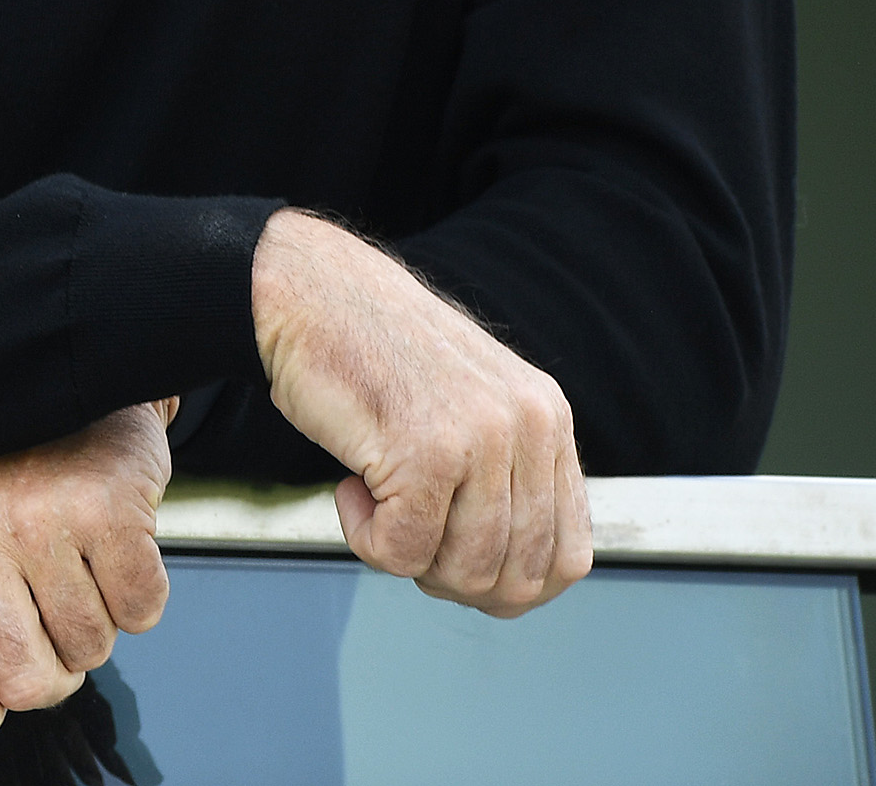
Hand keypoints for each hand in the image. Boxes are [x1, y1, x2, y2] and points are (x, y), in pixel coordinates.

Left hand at [0, 402, 172, 743]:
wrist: (60, 394)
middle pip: (29, 683)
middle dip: (53, 670)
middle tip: (47, 616)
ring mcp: (42, 521)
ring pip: (93, 650)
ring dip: (95, 625)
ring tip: (75, 564)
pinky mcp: (108, 508)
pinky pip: (142, 613)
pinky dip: (139, 596)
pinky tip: (112, 549)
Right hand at [254, 209, 592, 613]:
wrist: (305, 288)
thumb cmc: (369, 348)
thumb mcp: (469, 402)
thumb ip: (504, 470)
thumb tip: (510, 574)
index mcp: (546, 418)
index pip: (569, 557)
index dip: (513, 587)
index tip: (457, 569)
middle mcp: (528, 427)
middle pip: (520, 578)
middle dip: (454, 582)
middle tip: (404, 537)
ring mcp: (480, 439)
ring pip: (466, 573)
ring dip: (407, 558)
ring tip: (373, 504)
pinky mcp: (424, 452)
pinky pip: (403, 550)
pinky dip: (365, 538)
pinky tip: (349, 489)